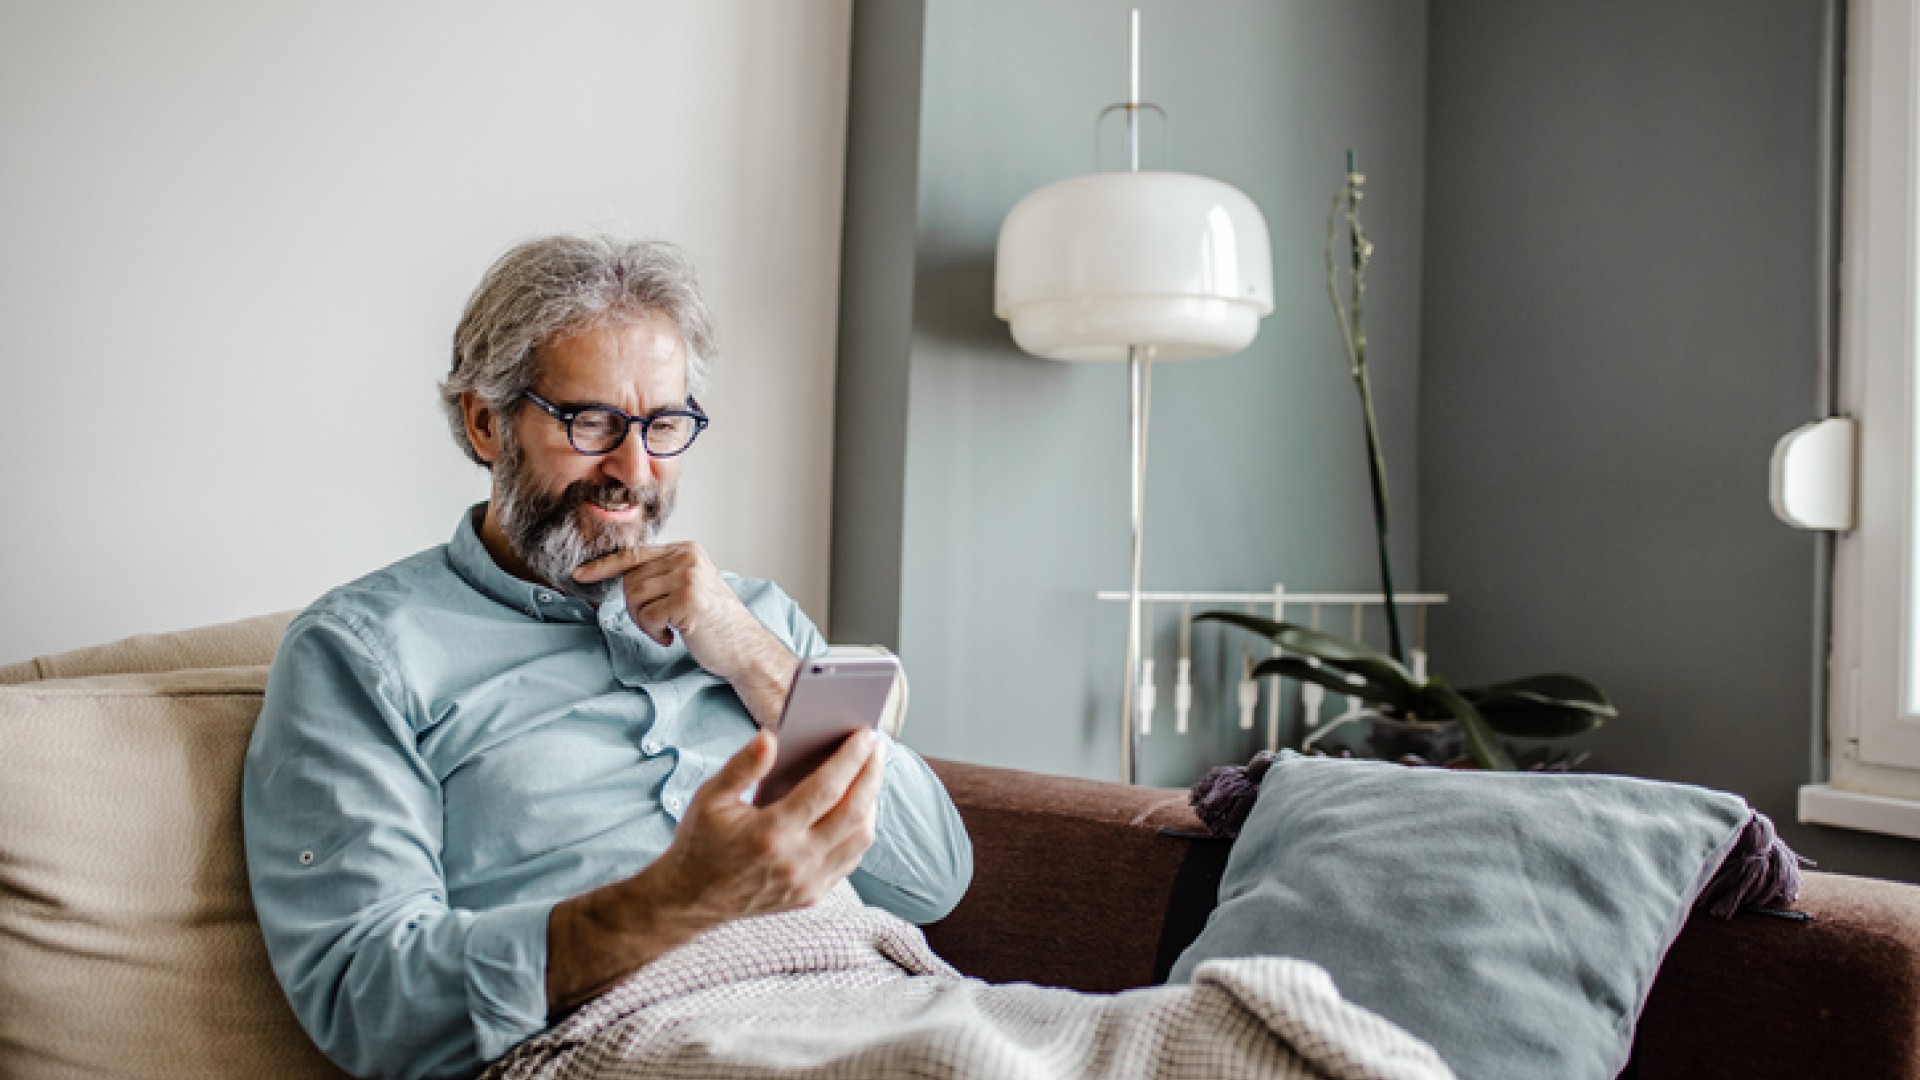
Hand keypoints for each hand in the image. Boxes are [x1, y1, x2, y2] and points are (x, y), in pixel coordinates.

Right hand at [544, 728, 883, 1014]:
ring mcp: (806, 883)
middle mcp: (795, 861)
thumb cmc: (701, 841)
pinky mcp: (811, 895)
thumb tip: (771, 737)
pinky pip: (850, 860)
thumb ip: (742, 766)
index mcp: (770, 833)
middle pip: (854, 812)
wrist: (690, 899)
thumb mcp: (710, 797)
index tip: (866, 735)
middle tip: (877, 747)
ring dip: (871, 802)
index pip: (826, 789)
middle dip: (872, 774)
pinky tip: (858, 807)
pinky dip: (860, 830)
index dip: (851, 758)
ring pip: (860, 839)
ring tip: (870, 773)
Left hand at [575, 543, 798, 724]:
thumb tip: (622, 579)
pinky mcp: (687, 600)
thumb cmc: (715, 624)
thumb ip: (662, 576)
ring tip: (668, 630)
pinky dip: (655, 632)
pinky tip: (674, 636)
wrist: (746, 648)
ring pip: (634, 597)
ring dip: (644, 622)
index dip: (603, 566)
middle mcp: (687, 557)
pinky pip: (647, 616)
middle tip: (657, 625)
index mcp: (686, 550)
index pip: (634, 554)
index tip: (580, 575)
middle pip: (630, 580)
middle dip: (634, 609)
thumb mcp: (690, 587)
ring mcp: (688, 577)